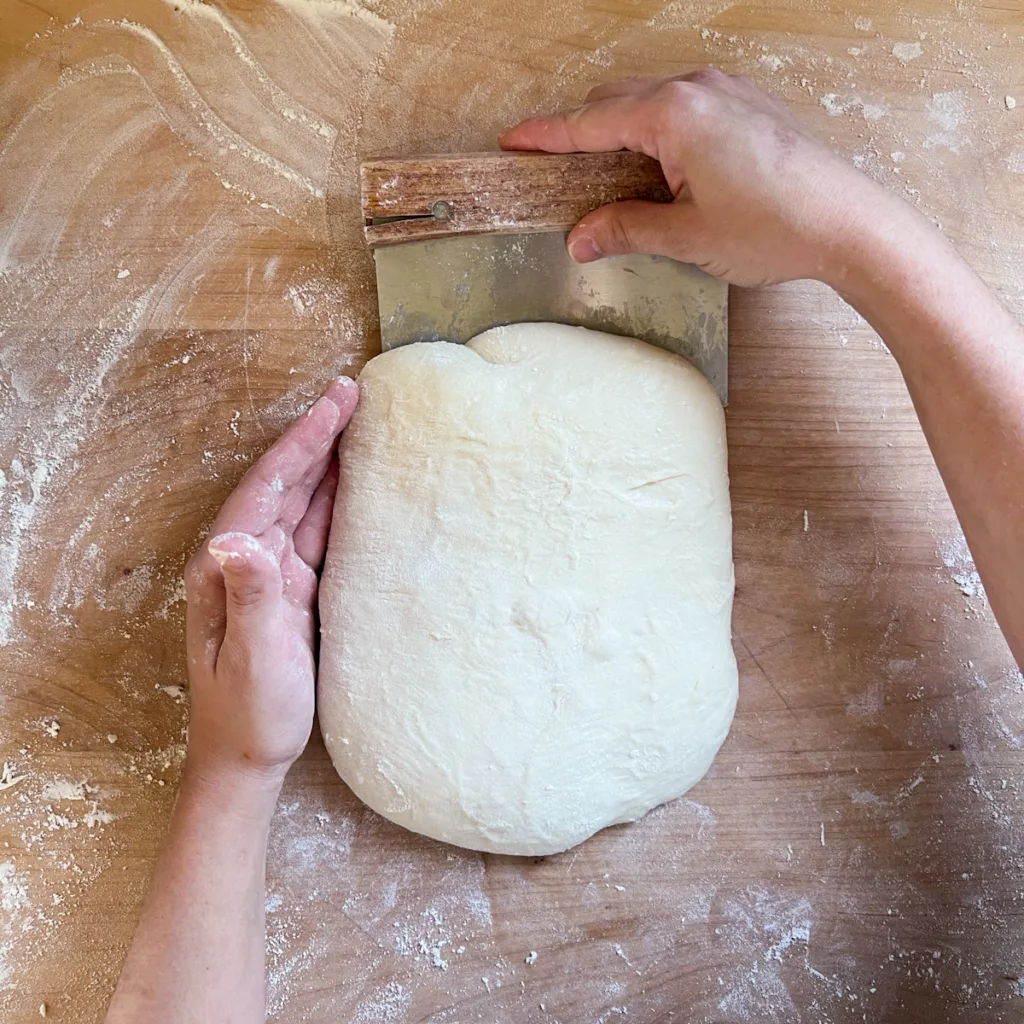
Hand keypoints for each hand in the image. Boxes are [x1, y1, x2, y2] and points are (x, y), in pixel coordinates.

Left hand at [183, 378, 358, 785]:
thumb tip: (234, 540)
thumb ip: (248, 597)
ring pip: (300, 503)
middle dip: (315, 437)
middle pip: (283, 484)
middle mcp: (243, 562)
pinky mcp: (291, 592)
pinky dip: (334, 502)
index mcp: (226, 568)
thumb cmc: (246, 715)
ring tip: (357, 424)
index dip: (300, 443)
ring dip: (326, 462)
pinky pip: (314, 533)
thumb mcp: (250, 658)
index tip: (334, 404)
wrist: (244, 759)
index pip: (266, 489)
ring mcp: (268, 575)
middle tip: (352, 393)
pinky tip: (353, 484)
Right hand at [500, 69, 906, 287]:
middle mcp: (698, 89)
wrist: (848, 224)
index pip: (590, 122)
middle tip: (556, 172)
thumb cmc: (774, 226)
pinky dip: (657, 132)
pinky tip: (659, 171)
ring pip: (650, 102)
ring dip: (621, 134)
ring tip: (608, 181)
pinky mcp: (747, 107)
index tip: (513, 143)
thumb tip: (581, 238)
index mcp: (674, 114)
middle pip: (616, 102)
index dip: (546, 137)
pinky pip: (684, 107)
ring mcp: (726, 92)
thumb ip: (625, 229)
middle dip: (581, 135)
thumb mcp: (686, 236)